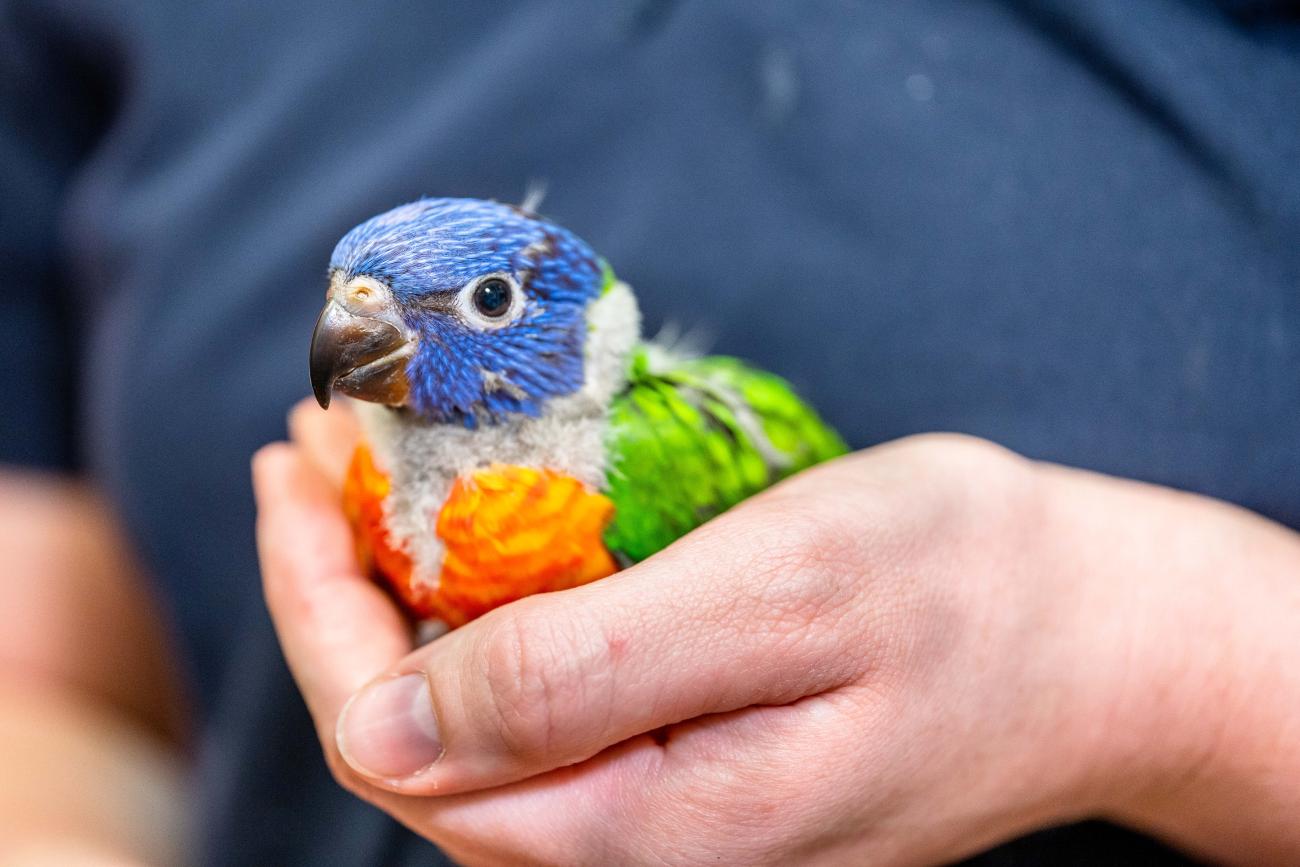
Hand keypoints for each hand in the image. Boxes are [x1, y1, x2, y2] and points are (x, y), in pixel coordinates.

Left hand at [254, 400, 1299, 865]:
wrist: (1102, 643)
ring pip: (468, 718)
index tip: (295, 469)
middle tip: (319, 449)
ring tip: (373, 471)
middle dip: (339, 586)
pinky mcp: (691, 767)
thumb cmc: (968, 593)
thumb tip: (393, 726)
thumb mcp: (787, 596)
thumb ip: (592, 675)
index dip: (316, 602)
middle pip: (411, 734)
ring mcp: (662, 811)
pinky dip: (485, 605)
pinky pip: (542, 701)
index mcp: (643, 820)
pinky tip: (481, 530)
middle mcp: (633, 841)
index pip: (395, 738)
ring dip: (402, 590)